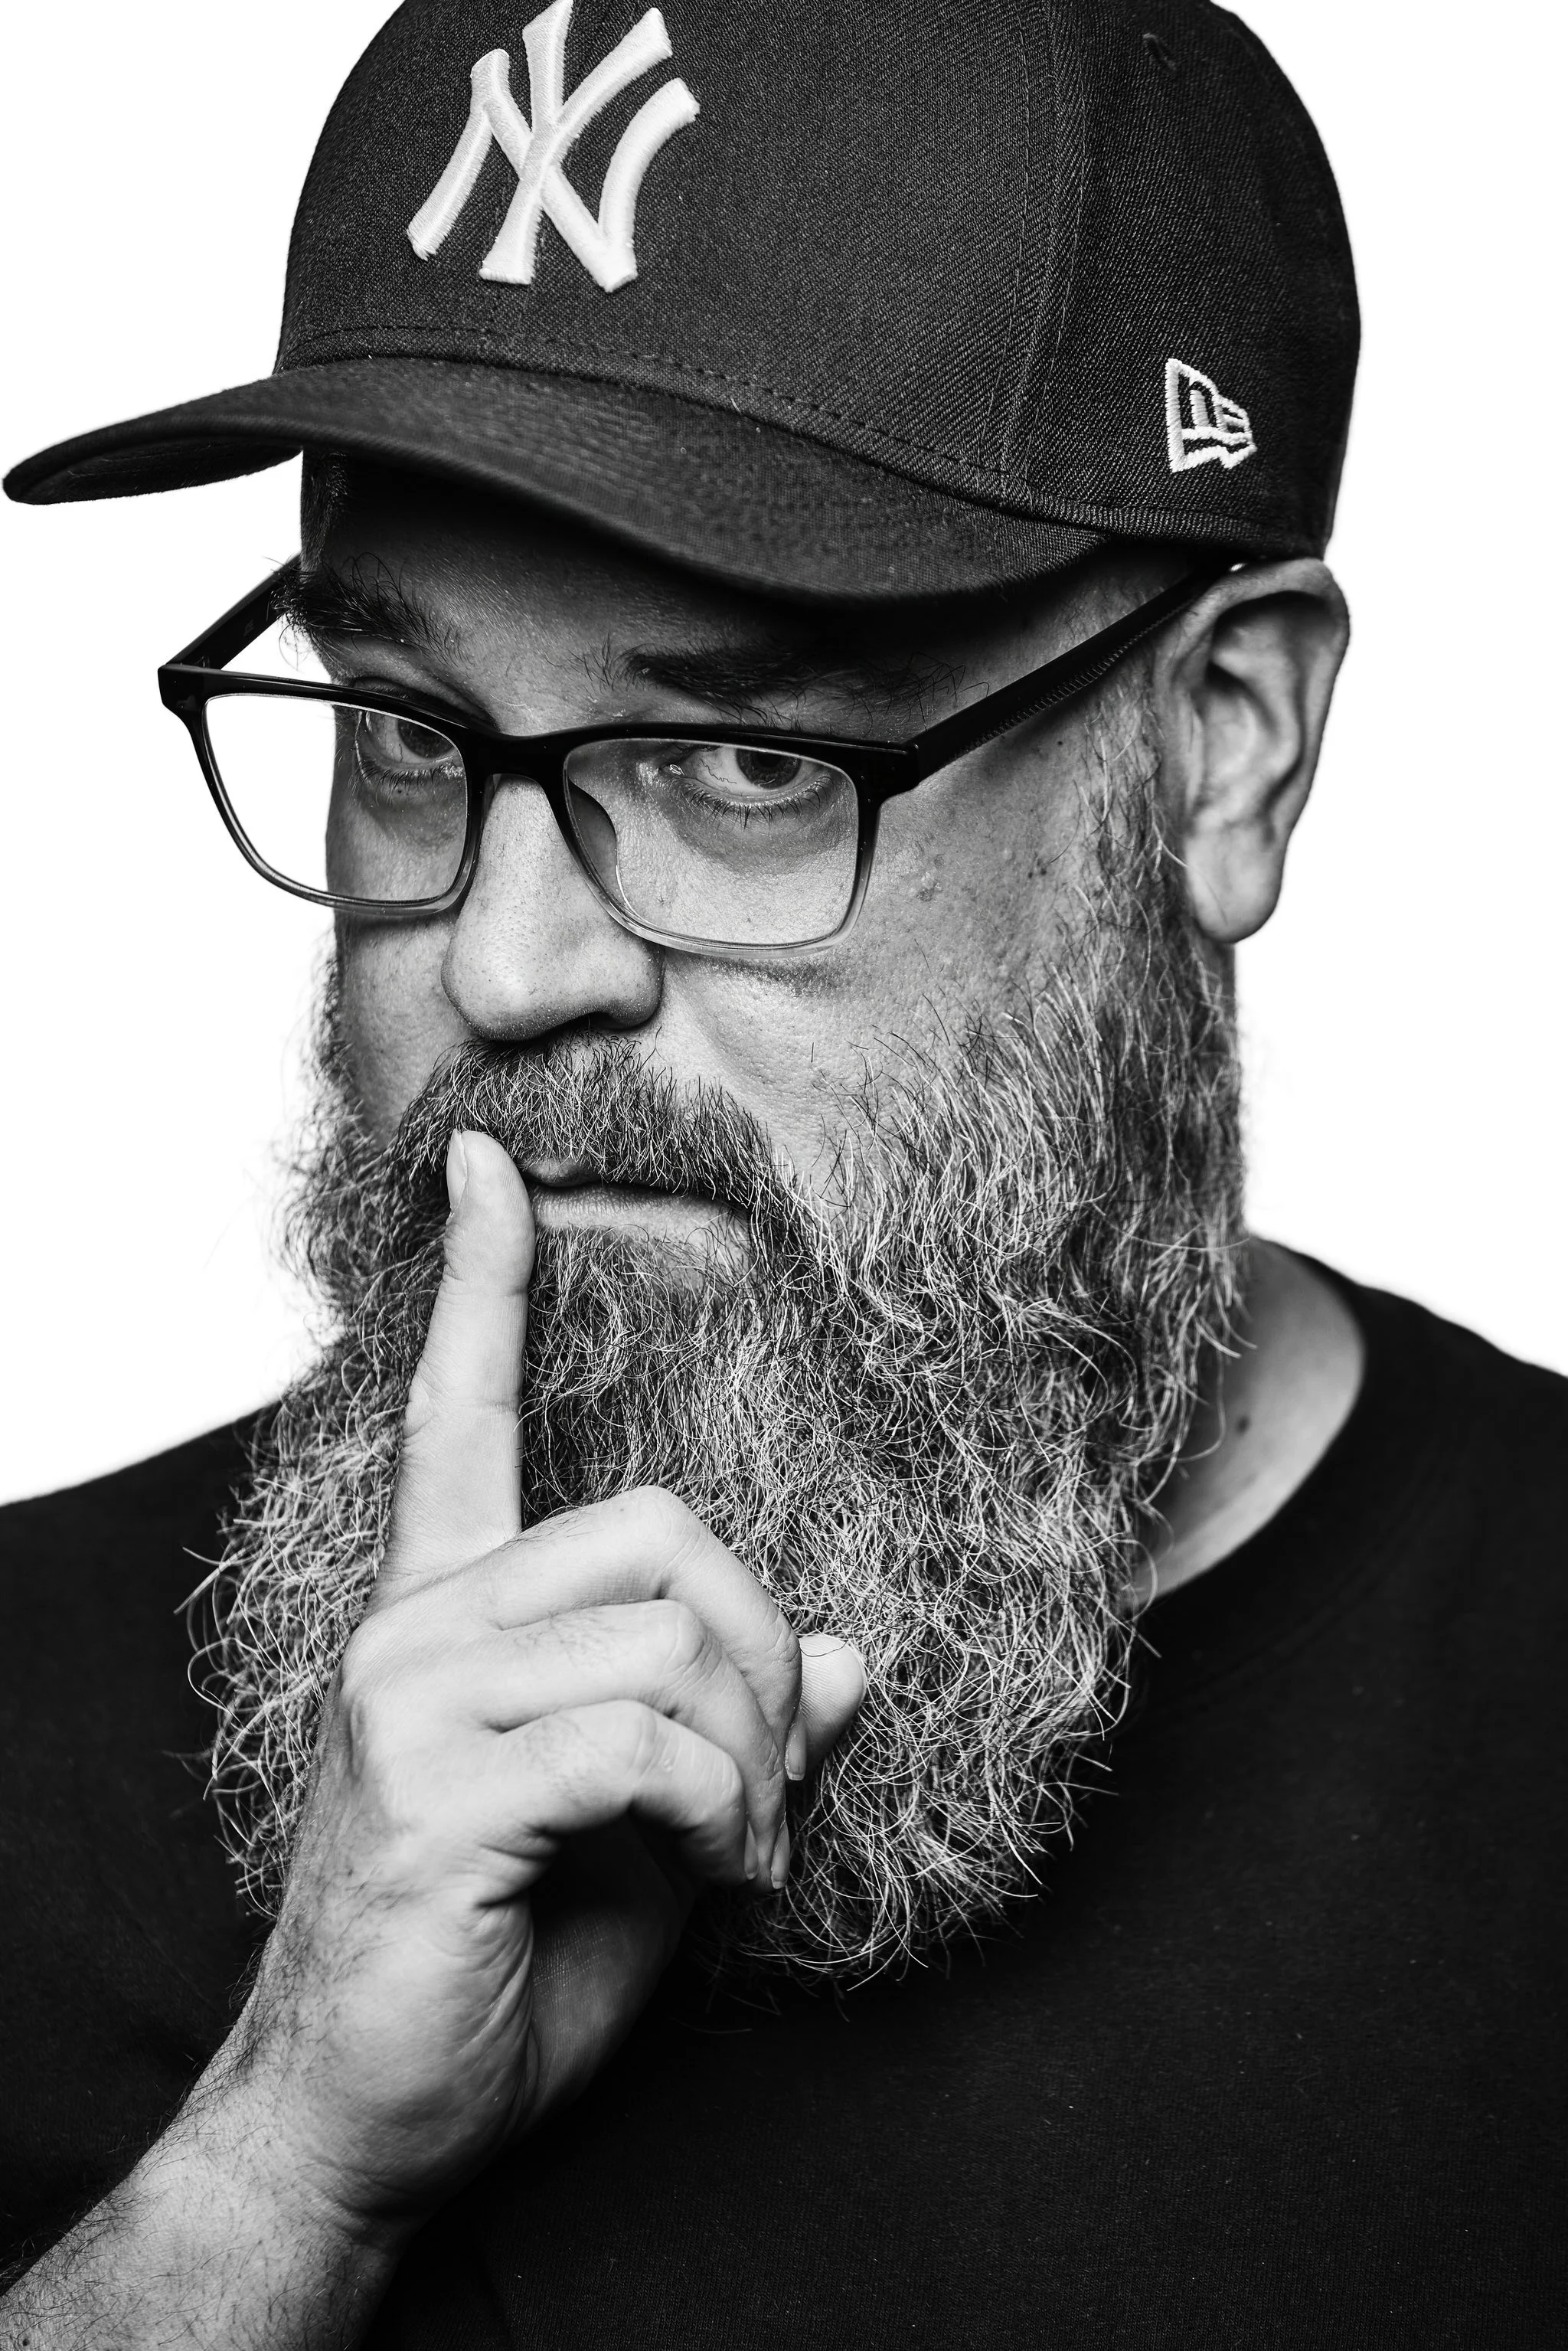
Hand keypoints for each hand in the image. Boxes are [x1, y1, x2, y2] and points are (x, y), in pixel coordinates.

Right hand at [213, 1132, 864, 2237]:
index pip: (457, 1408)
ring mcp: (410, 1700)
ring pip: (665, 1635)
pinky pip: (642, 1742)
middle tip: (765, 1783)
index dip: (482, 1281)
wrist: (373, 2116)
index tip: (489, 1165)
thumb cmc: (508, 1959)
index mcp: (447, 1610)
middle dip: (758, 1655)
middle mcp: (413, 1626)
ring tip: (737, 1845)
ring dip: (752, 1757)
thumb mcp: (653, 1825)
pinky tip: (715, 1877)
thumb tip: (842, 1653)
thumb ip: (726, 1725)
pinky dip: (723, 1812)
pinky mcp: (433, 1790)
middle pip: (659, 1531)